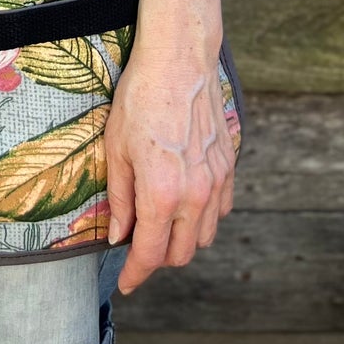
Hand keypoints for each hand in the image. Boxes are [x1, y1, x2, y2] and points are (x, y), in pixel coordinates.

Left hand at [103, 31, 235, 294]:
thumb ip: (119, 198)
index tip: (126, 282)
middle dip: (157, 257)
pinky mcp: (228, 166)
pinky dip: (203, 217)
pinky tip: (184, 201)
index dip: (136, 274)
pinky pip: (221, 210)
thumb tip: (118, 235)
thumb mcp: (115, 148)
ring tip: (159, 221)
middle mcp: (194, 196)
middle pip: (181, 254)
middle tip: (136, 243)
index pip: (151, 254)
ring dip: (181, 239)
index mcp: (161, 194)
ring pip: (203, 236)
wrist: (179, 60)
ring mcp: (216, 182)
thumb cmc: (140, 98)